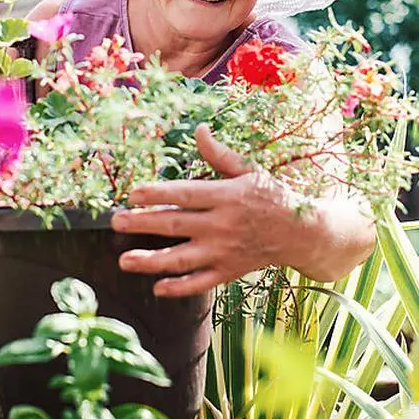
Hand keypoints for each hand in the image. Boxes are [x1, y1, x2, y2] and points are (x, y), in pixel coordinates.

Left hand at [111, 124, 314, 297]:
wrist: (301, 233)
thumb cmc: (272, 196)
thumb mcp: (249, 170)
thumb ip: (220, 154)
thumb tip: (199, 130)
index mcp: (226, 196)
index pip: (185, 195)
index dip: (158, 194)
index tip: (133, 194)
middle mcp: (222, 225)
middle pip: (176, 225)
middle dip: (143, 224)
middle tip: (116, 223)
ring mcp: (224, 251)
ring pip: (182, 259)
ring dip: (151, 261)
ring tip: (125, 261)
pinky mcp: (229, 271)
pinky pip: (200, 282)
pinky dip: (179, 288)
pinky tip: (157, 287)